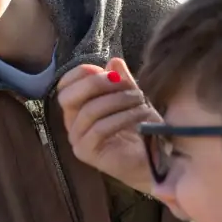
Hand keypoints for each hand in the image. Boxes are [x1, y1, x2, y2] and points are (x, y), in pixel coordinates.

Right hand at [57, 57, 159, 192]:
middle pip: (68, 96)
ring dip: (117, 100)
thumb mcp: (132, 98)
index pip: (65, 85)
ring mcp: (77, 140)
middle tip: (123, 82)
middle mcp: (73, 124)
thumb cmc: (142, 129)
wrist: (156, 160)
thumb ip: (122, 81)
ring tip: (140, 99)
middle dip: (95, 84)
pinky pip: (99, 129)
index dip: (82, 73)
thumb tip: (113, 61)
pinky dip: (121, 117)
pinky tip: (140, 115)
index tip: (109, 71)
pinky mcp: (86, 153)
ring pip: (89, 111)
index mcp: (78, 108)